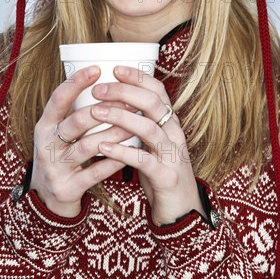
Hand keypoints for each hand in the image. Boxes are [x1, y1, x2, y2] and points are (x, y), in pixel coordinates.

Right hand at [30, 65, 135, 216]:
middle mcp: (46, 144)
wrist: (47, 200)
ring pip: (89, 146)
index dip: (75, 83)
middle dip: (104, 110)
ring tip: (135, 124)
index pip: (58, 99)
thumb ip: (73, 112)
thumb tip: (104, 82)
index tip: (96, 69)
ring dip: (115, 133)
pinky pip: (95, 172)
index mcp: (45, 126)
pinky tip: (130, 152)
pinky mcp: (67, 188)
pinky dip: (114, 160)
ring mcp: (55, 167)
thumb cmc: (60, 156)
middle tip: (128, 100)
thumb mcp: (58, 133)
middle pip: (76, 122)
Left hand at [90, 65, 205, 225]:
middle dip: (125, 92)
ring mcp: (172, 155)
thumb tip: (111, 101)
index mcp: (170, 123)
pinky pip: (144, 161)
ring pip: (149, 128)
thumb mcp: (152, 143)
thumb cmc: (160, 171)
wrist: (182, 210)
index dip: (138, 77)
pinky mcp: (166, 177)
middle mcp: (174, 134)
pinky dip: (122, 151)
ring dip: (121, 117)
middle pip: (153, 104)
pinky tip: (104, 146)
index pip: (158, 91)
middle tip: (99, 89)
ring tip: (96, 111)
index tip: (115, 68)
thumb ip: (138, 124)